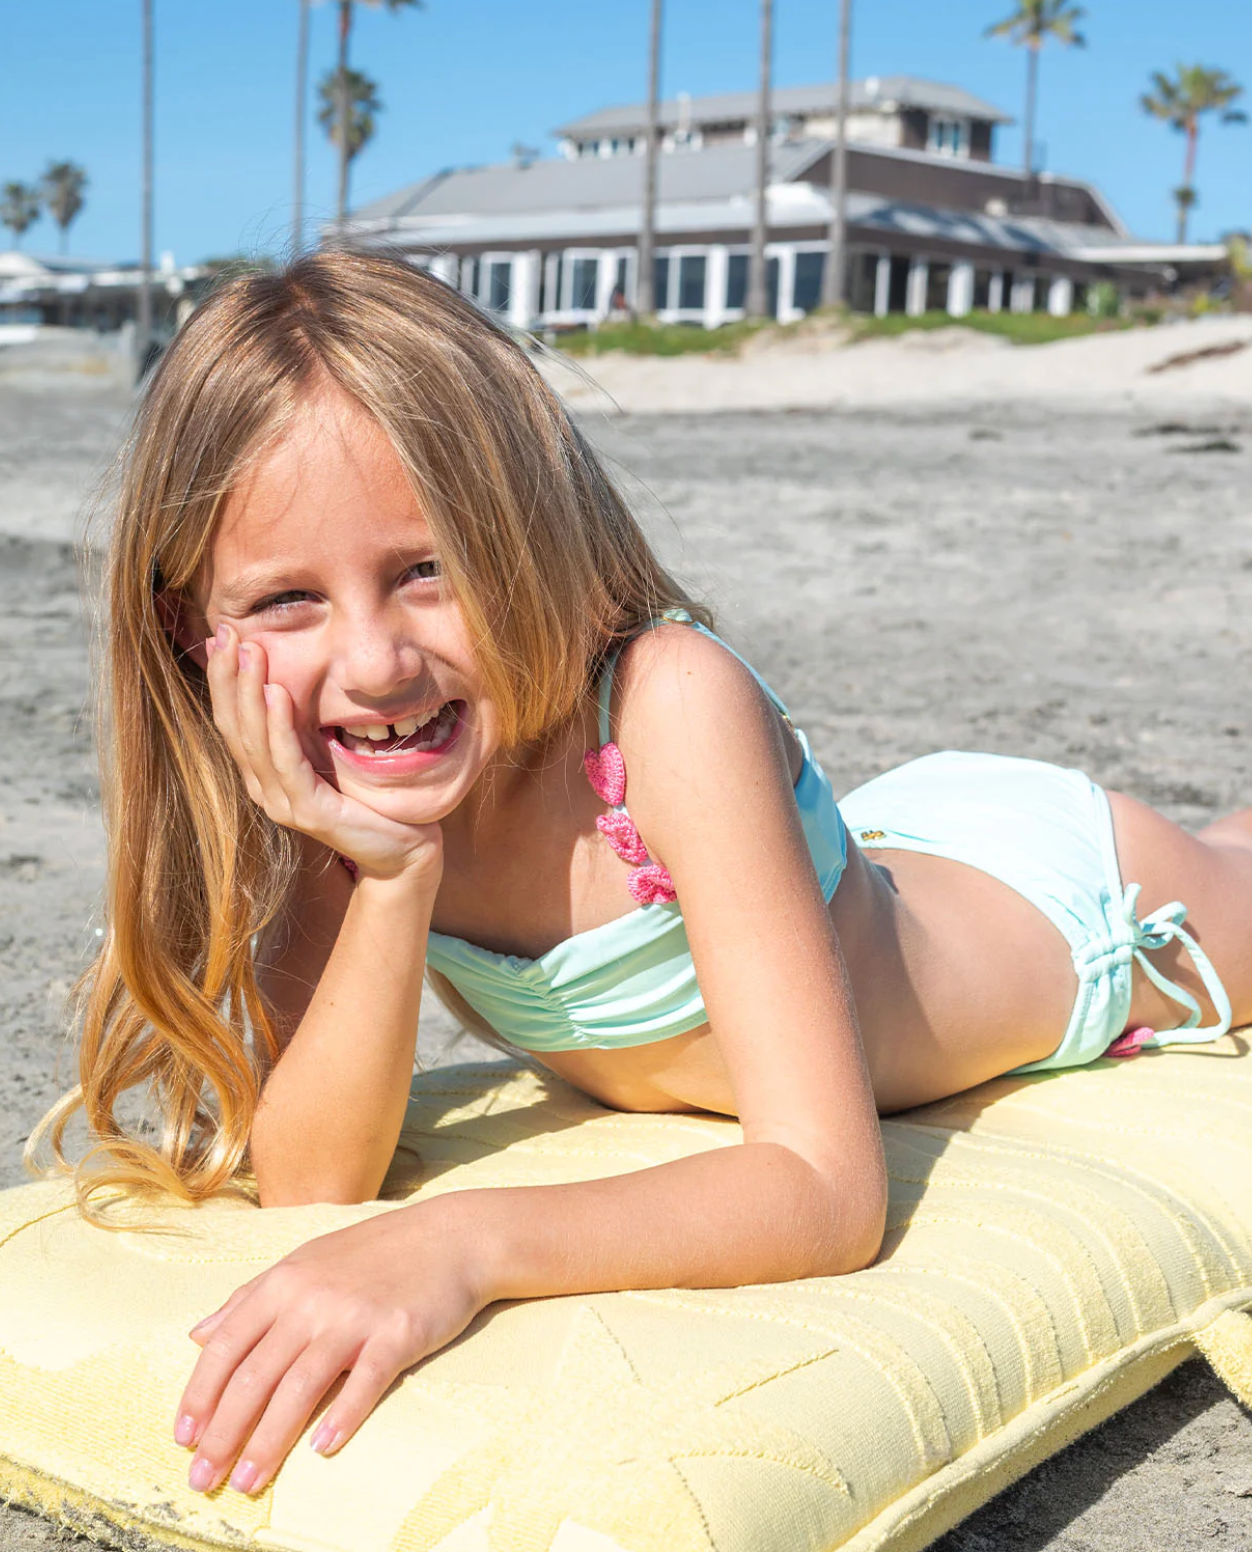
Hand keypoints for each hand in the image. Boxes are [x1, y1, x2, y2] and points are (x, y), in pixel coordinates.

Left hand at [175, 1202, 484, 1495]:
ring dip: (268, 1441)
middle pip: (255, 1376)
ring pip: (299, 1388)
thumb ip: (250, 1298)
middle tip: (203, 1479)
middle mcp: (312, 1299)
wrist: (451, 1236)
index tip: (184, 1440)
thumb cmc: (375, 1252)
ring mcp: (355, 1316)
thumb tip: (197, 1334)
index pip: (226, 1347)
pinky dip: (342, 1417)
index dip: (200, 1396)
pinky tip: (322, 1449)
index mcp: (284, 1282)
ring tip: (248, 1482)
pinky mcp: (397, 1333)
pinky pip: (365, 1382)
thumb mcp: (305, 1262)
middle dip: (224, 1434)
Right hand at [206, 625, 441, 882]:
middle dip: (229, 676)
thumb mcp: (328, 753)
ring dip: (250, 691)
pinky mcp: (308, 811)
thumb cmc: (367, 799)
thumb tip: (286, 680)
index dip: (224, 678)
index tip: (221, 636)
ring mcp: (282, 802)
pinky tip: (277, 694)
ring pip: (255, 740)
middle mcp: (265, 788)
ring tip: (251, 652)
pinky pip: (287, 761)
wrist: (401, 850)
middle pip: (234, 725)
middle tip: (226, 633)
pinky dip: (279, 725)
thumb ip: (303, 728)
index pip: (233, 720)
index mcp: (265, 774)